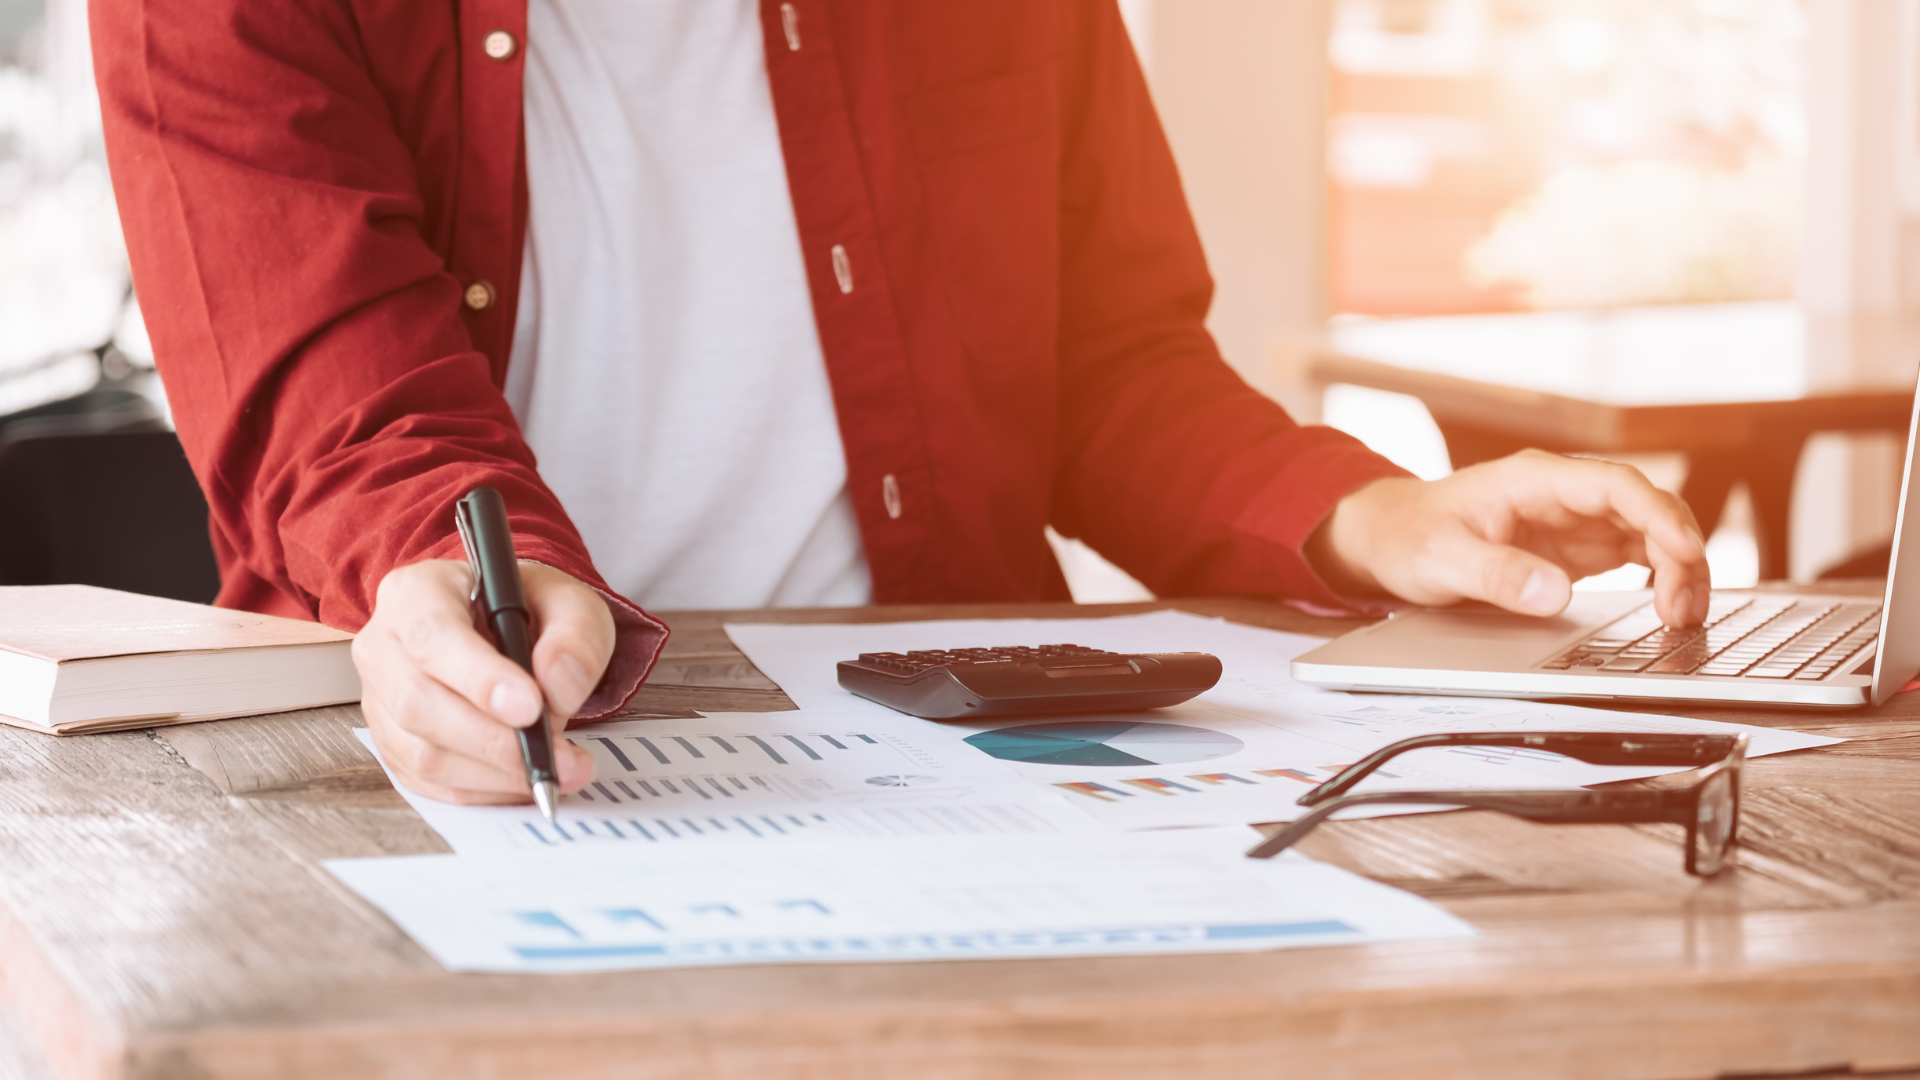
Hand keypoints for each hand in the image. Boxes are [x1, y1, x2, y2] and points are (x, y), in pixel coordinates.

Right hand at [352, 559, 613, 803]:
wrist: (511, 631)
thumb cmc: (531, 611)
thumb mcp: (570, 603)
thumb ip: (575, 637)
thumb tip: (558, 687)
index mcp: (417, 593)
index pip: (432, 636)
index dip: (478, 678)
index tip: (530, 707)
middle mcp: (385, 646)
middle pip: (418, 703)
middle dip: (493, 740)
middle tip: (557, 753)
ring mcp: (382, 700)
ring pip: (424, 752)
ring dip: (496, 772)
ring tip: (557, 766)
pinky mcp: (394, 745)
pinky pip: (432, 783)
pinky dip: (486, 789)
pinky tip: (525, 777)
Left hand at [1308, 449, 1711, 627]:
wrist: (1389, 535)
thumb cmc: (1409, 535)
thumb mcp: (1441, 558)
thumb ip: (1496, 574)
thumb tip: (1555, 593)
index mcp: (1535, 480)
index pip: (1616, 486)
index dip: (1657, 516)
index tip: (1684, 553)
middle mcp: (1564, 495)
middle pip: (1646, 510)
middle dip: (1679, 553)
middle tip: (1682, 610)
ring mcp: (1575, 521)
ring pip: (1649, 534)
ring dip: (1677, 569)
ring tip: (1682, 618)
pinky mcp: (1577, 549)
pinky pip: (1636, 555)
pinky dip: (1660, 578)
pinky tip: (1668, 609)